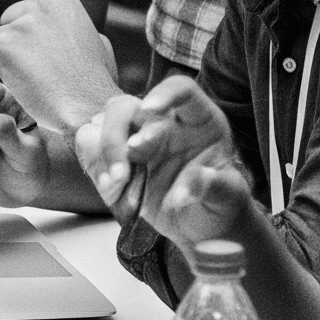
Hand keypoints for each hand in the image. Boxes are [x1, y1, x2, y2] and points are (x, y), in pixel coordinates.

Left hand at [0, 0, 119, 131]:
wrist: (87, 107)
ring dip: (4, 62)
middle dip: (12, 43)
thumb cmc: (96, 86)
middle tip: (34, 71)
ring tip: (34, 82)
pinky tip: (19, 86)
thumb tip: (65, 33)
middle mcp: (40, 7)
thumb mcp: (99, 47)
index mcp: (64, 3)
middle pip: (8, 20)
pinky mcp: (2, 45)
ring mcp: (19, 24)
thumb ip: (76, 31)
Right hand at [74, 75, 253, 245]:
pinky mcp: (116, 155)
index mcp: (198, 121)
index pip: (180, 89)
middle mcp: (163, 122)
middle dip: (117, 136)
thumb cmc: (219, 206)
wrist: (199, 229)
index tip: (150, 110)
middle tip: (123, 172)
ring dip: (102, 153)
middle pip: (127, 105)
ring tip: (116, 185)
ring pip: (102, 120)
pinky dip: (94, 166)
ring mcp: (136, 135)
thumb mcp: (230, 199)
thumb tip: (198, 180)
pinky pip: (89, 145)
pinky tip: (112, 190)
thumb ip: (217, 187)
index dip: (164, 93)